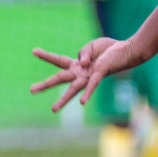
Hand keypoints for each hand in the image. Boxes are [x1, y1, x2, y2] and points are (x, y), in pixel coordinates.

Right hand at [30, 37, 144, 111]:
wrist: (126, 51)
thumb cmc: (108, 50)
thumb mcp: (91, 47)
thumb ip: (83, 53)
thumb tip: (81, 64)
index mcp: (76, 64)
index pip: (58, 60)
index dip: (46, 56)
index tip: (33, 51)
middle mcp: (81, 72)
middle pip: (60, 78)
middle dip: (45, 85)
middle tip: (31, 90)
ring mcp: (89, 75)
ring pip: (74, 88)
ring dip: (64, 99)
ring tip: (53, 109)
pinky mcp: (100, 74)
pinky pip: (92, 85)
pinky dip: (87, 93)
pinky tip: (82, 103)